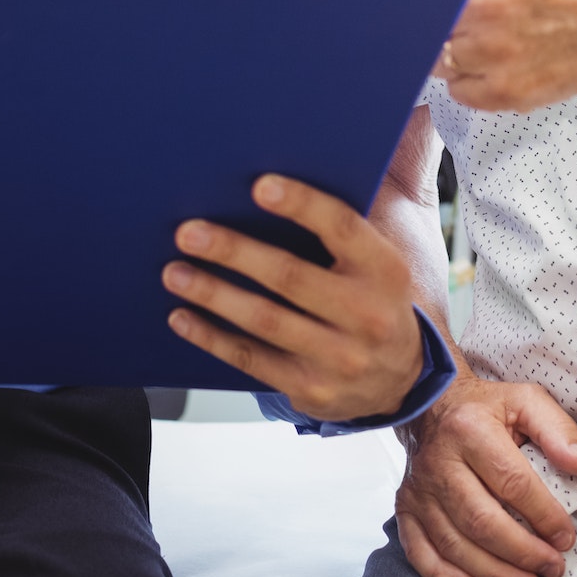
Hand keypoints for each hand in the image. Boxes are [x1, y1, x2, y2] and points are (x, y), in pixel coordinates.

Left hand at [162, 175, 423, 422]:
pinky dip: (211, 336)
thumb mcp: (376, 264)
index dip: (302, 204)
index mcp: (384, 271)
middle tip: (188, 232)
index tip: (259, 185)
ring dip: (213, 294)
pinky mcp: (311, 391)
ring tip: (175, 272)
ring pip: (265, 320)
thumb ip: (337, 232)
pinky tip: (183, 317)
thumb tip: (266, 188)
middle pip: (290, 277)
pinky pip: (251, 360)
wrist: (401, 380)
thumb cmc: (373, 302)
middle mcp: (366, 316)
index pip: (343, 229)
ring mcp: (339, 359)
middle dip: (234, 252)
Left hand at [385, 0, 576, 111]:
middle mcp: (485, 2)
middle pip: (409, 18)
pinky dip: (470, 74)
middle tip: (448, 2)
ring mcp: (494, 52)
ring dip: (449, 41)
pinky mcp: (505, 92)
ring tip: (490, 24)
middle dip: (420, 10)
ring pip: (432, 55)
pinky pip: (457, 88)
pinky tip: (503, 53)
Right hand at [395, 375, 576, 576]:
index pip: (512, 482)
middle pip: (481, 520)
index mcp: (470, 430)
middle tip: (553, 569)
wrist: (431, 404)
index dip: (543, 515)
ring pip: (454, 543)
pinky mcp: (406, 508)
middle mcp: (439, 462)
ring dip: (494, 574)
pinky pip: (419, 550)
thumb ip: (557, 430)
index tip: (566, 538)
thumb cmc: (485, 408)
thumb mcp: (526, 401)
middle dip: (522, 553)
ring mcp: (419, 489)